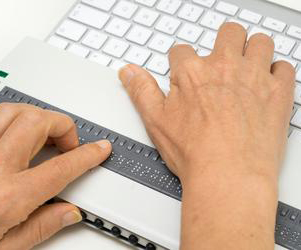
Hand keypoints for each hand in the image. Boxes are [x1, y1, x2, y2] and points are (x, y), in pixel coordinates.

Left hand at [0, 104, 110, 249]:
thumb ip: (40, 228)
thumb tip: (68, 213)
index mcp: (7, 198)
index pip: (61, 169)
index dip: (86, 155)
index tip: (98, 148)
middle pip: (37, 123)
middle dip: (62, 126)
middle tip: (66, 141)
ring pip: (12, 111)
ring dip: (34, 117)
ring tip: (41, 133)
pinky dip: (5, 118)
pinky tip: (8, 132)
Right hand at [119, 23, 294, 248]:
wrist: (228, 175)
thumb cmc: (195, 152)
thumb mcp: (155, 120)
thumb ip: (140, 90)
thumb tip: (128, 72)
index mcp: (192, 72)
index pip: (182, 51)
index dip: (180, 61)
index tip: (184, 72)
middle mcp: (224, 67)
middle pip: (228, 33)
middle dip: (223, 43)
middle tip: (222, 61)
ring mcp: (254, 76)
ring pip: (259, 42)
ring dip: (253, 50)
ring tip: (247, 67)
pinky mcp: (278, 92)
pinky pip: (284, 67)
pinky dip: (277, 73)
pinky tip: (267, 85)